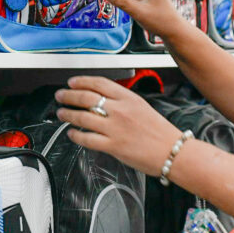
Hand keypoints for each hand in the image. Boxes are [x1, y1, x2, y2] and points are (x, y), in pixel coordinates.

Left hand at [55, 76, 182, 175]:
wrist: (173, 151)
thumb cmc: (161, 132)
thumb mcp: (143, 107)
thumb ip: (123, 102)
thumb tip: (103, 100)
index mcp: (129, 98)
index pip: (99, 83)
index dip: (81, 81)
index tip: (72, 82)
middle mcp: (120, 111)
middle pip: (86, 98)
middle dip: (68, 96)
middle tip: (60, 96)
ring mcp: (115, 128)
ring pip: (82, 117)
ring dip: (67, 114)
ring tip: (61, 113)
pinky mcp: (113, 146)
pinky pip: (87, 139)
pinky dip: (75, 135)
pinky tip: (72, 134)